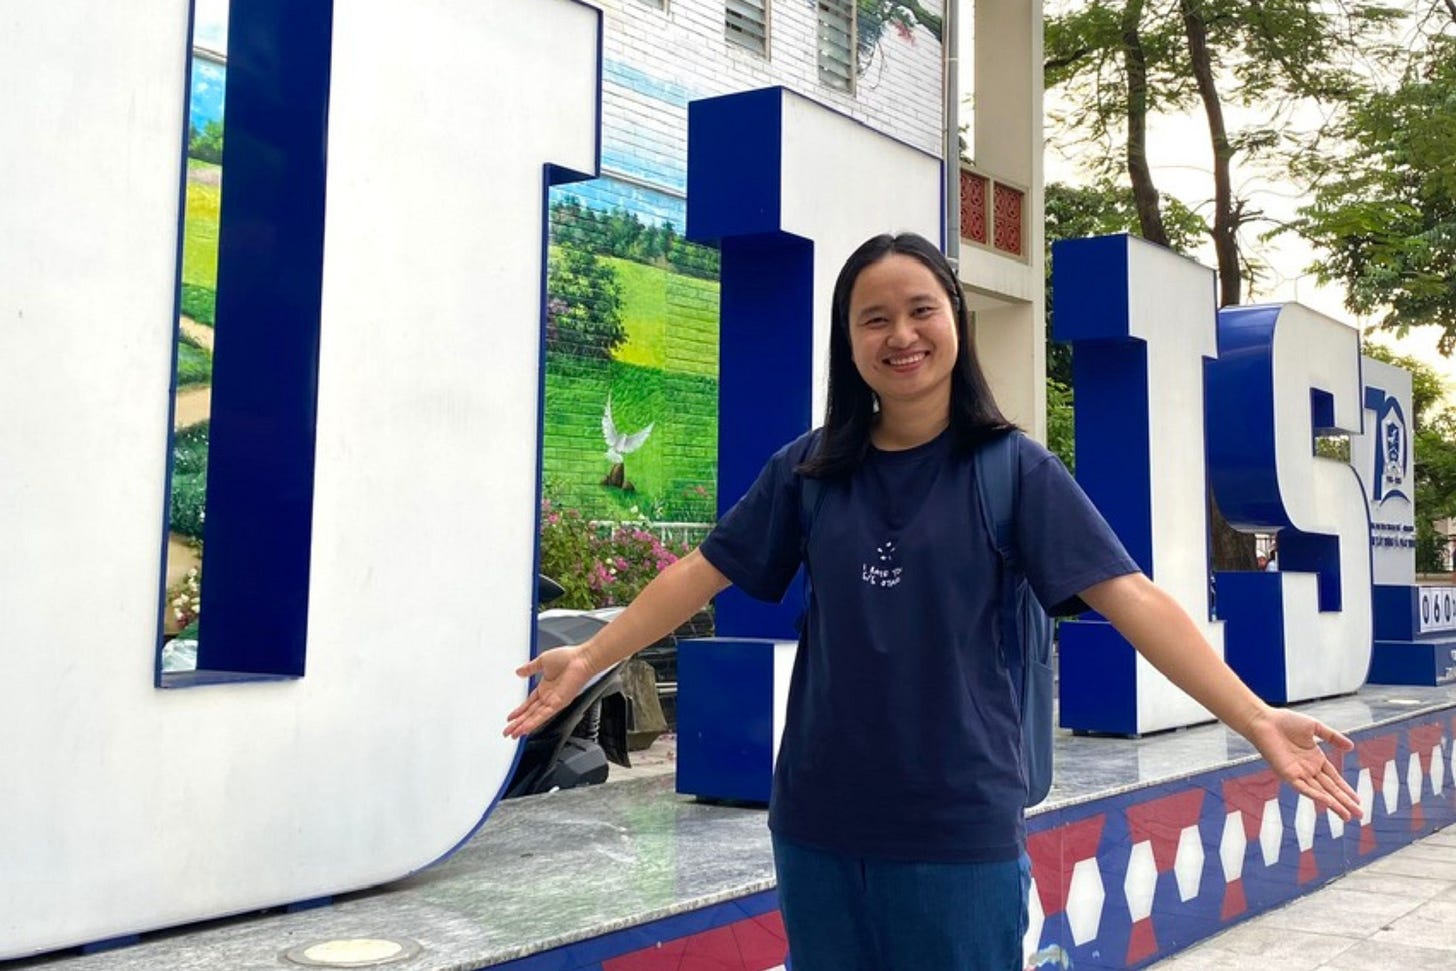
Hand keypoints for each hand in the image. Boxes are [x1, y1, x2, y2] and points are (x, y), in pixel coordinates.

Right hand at [503, 646, 594, 738]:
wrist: (581, 659)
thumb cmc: (568, 658)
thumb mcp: (542, 661)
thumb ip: (530, 668)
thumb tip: (519, 672)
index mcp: (545, 687)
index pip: (529, 703)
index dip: (519, 711)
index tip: (511, 718)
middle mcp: (549, 696)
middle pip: (530, 714)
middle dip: (517, 723)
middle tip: (508, 732)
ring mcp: (553, 701)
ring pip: (535, 718)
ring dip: (523, 727)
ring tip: (513, 734)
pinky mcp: (558, 704)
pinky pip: (543, 716)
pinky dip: (534, 723)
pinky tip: (525, 729)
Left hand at [1244, 707, 1361, 821]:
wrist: (1264, 721)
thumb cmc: (1285, 721)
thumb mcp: (1315, 727)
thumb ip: (1333, 737)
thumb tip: (1352, 747)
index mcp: (1315, 759)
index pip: (1334, 778)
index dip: (1346, 789)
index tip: (1358, 801)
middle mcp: (1308, 769)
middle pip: (1330, 789)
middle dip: (1345, 802)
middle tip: (1359, 815)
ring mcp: (1298, 773)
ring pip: (1320, 792)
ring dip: (1334, 804)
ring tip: (1347, 816)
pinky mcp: (1287, 774)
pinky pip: (1303, 787)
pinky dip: (1316, 795)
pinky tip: (1328, 803)